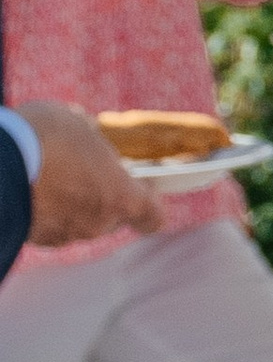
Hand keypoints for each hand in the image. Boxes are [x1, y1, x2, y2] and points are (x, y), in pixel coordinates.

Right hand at [20, 106, 161, 242]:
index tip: (144, 187)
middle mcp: (98, 223)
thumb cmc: (44, 138)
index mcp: (121, 196)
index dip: (149, 203)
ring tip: (51, 173)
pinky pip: (49, 225)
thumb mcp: (75, 122)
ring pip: (78, 221)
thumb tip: (85, 133)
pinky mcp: (37, 238)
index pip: (152, 216)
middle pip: (112, 216)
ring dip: (71, 203)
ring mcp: (66, 234)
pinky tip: (31, 186)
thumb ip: (90, 137)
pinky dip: (45, 210)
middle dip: (102, 196)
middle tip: (85, 171)